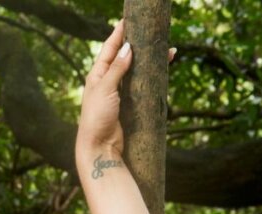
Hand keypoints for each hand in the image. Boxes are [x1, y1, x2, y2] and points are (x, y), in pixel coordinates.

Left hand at [76, 20, 174, 161]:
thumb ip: (116, 69)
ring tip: (164, 46)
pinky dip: (154, 75)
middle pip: (124, 57)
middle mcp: (108, 82)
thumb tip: (127, 47)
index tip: (127, 20)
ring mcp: (120, 92)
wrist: (100, 147)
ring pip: (137, 70)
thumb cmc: (96, 118)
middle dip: (137, 43)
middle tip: (150, 30)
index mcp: (97, 76)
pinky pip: (144, 84)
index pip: (109, 49)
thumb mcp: (104, 90)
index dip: (118, 34)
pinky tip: (164, 67)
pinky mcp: (131, 103)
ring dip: (149, 59)